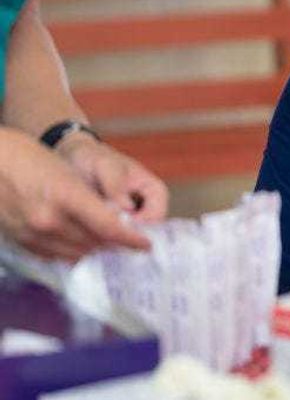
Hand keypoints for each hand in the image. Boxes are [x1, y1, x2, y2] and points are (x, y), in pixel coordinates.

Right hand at [0, 127, 150, 260]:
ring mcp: (31, 233)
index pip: (108, 227)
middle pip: (94, 243)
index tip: (146, 244)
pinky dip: (70, 251)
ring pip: (75, 253)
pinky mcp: (19, 241)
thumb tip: (114, 220)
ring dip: (94, 248)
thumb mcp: (68, 173)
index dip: (131, 239)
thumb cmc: (30, 158)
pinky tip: (77, 241)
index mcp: (66, 196)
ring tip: (106, 241)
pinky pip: (52, 256)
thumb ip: (91, 199)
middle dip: (114, 242)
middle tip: (128, 240)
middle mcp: (49, 220)